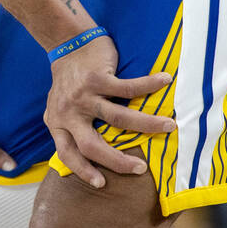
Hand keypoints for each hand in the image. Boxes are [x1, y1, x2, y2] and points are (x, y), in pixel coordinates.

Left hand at [44, 35, 173, 187]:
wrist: (66, 43)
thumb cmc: (69, 81)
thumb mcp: (61, 107)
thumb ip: (70, 127)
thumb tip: (86, 158)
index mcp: (57, 121)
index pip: (67, 152)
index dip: (82, 169)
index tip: (101, 184)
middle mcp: (68, 111)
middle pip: (92, 145)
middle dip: (116, 161)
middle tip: (140, 170)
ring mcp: (82, 95)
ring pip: (117, 119)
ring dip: (147, 125)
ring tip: (169, 127)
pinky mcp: (96, 78)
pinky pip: (128, 88)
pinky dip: (149, 86)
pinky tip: (166, 81)